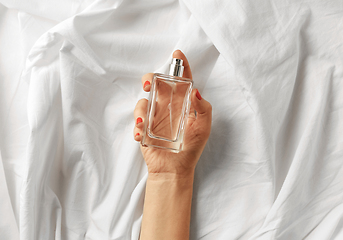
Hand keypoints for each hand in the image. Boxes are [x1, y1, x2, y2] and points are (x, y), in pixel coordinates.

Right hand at [133, 50, 211, 176]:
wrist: (175, 169)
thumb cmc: (191, 148)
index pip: (182, 81)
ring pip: (143, 101)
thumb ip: (203, 109)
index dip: (180, 66)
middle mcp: (168, 107)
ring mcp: (154, 117)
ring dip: (141, 108)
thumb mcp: (203, 128)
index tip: (177, 53)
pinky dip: (137, 126)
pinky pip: (137, 121)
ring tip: (144, 121)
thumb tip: (195, 91)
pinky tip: (142, 135)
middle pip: (156, 84)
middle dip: (149, 78)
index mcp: (183, 104)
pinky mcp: (144, 129)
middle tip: (148, 84)